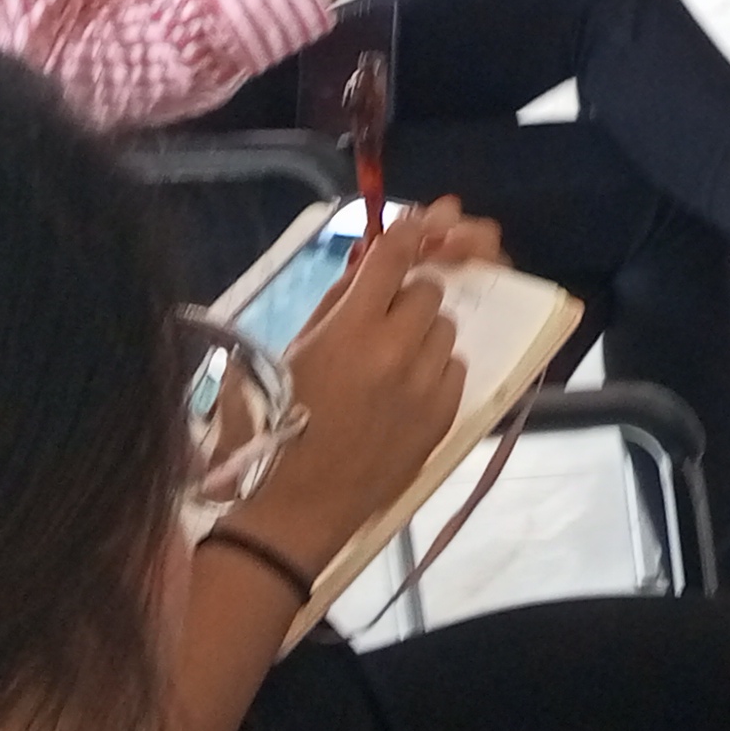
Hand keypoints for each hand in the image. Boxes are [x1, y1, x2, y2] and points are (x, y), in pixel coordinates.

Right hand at [244, 204, 470, 567]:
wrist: (295, 506)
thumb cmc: (273, 425)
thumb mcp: (288, 352)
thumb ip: (332, 304)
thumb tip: (366, 262)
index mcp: (348, 332)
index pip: (392, 260)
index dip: (404, 236)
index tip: (413, 224)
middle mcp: (395, 352)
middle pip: (427, 292)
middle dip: (406, 297)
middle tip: (382, 320)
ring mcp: (425, 386)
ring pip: (445, 329)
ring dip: (422, 335)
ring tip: (391, 362)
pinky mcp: (444, 417)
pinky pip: (456, 368)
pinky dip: (436, 371)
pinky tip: (406, 391)